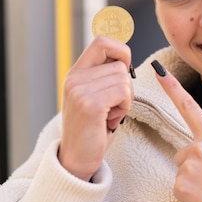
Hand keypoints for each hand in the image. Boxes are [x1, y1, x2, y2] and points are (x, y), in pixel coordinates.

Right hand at [58, 36, 133, 180]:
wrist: (77, 160)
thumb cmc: (92, 129)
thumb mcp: (95, 96)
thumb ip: (105, 76)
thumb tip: (126, 57)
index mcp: (76, 73)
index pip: (102, 42)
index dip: (121, 51)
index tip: (123, 70)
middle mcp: (75, 78)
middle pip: (120, 64)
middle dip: (125, 87)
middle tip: (112, 107)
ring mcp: (80, 90)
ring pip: (124, 79)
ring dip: (125, 100)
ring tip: (108, 115)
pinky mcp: (90, 104)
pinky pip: (124, 92)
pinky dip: (124, 107)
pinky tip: (110, 120)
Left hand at [153, 61, 201, 201]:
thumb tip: (188, 152)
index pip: (189, 107)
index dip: (171, 88)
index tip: (158, 71)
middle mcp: (199, 146)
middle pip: (182, 152)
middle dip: (194, 165)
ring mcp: (189, 166)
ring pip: (180, 170)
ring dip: (193, 180)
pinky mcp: (180, 186)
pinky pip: (178, 187)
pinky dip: (190, 195)